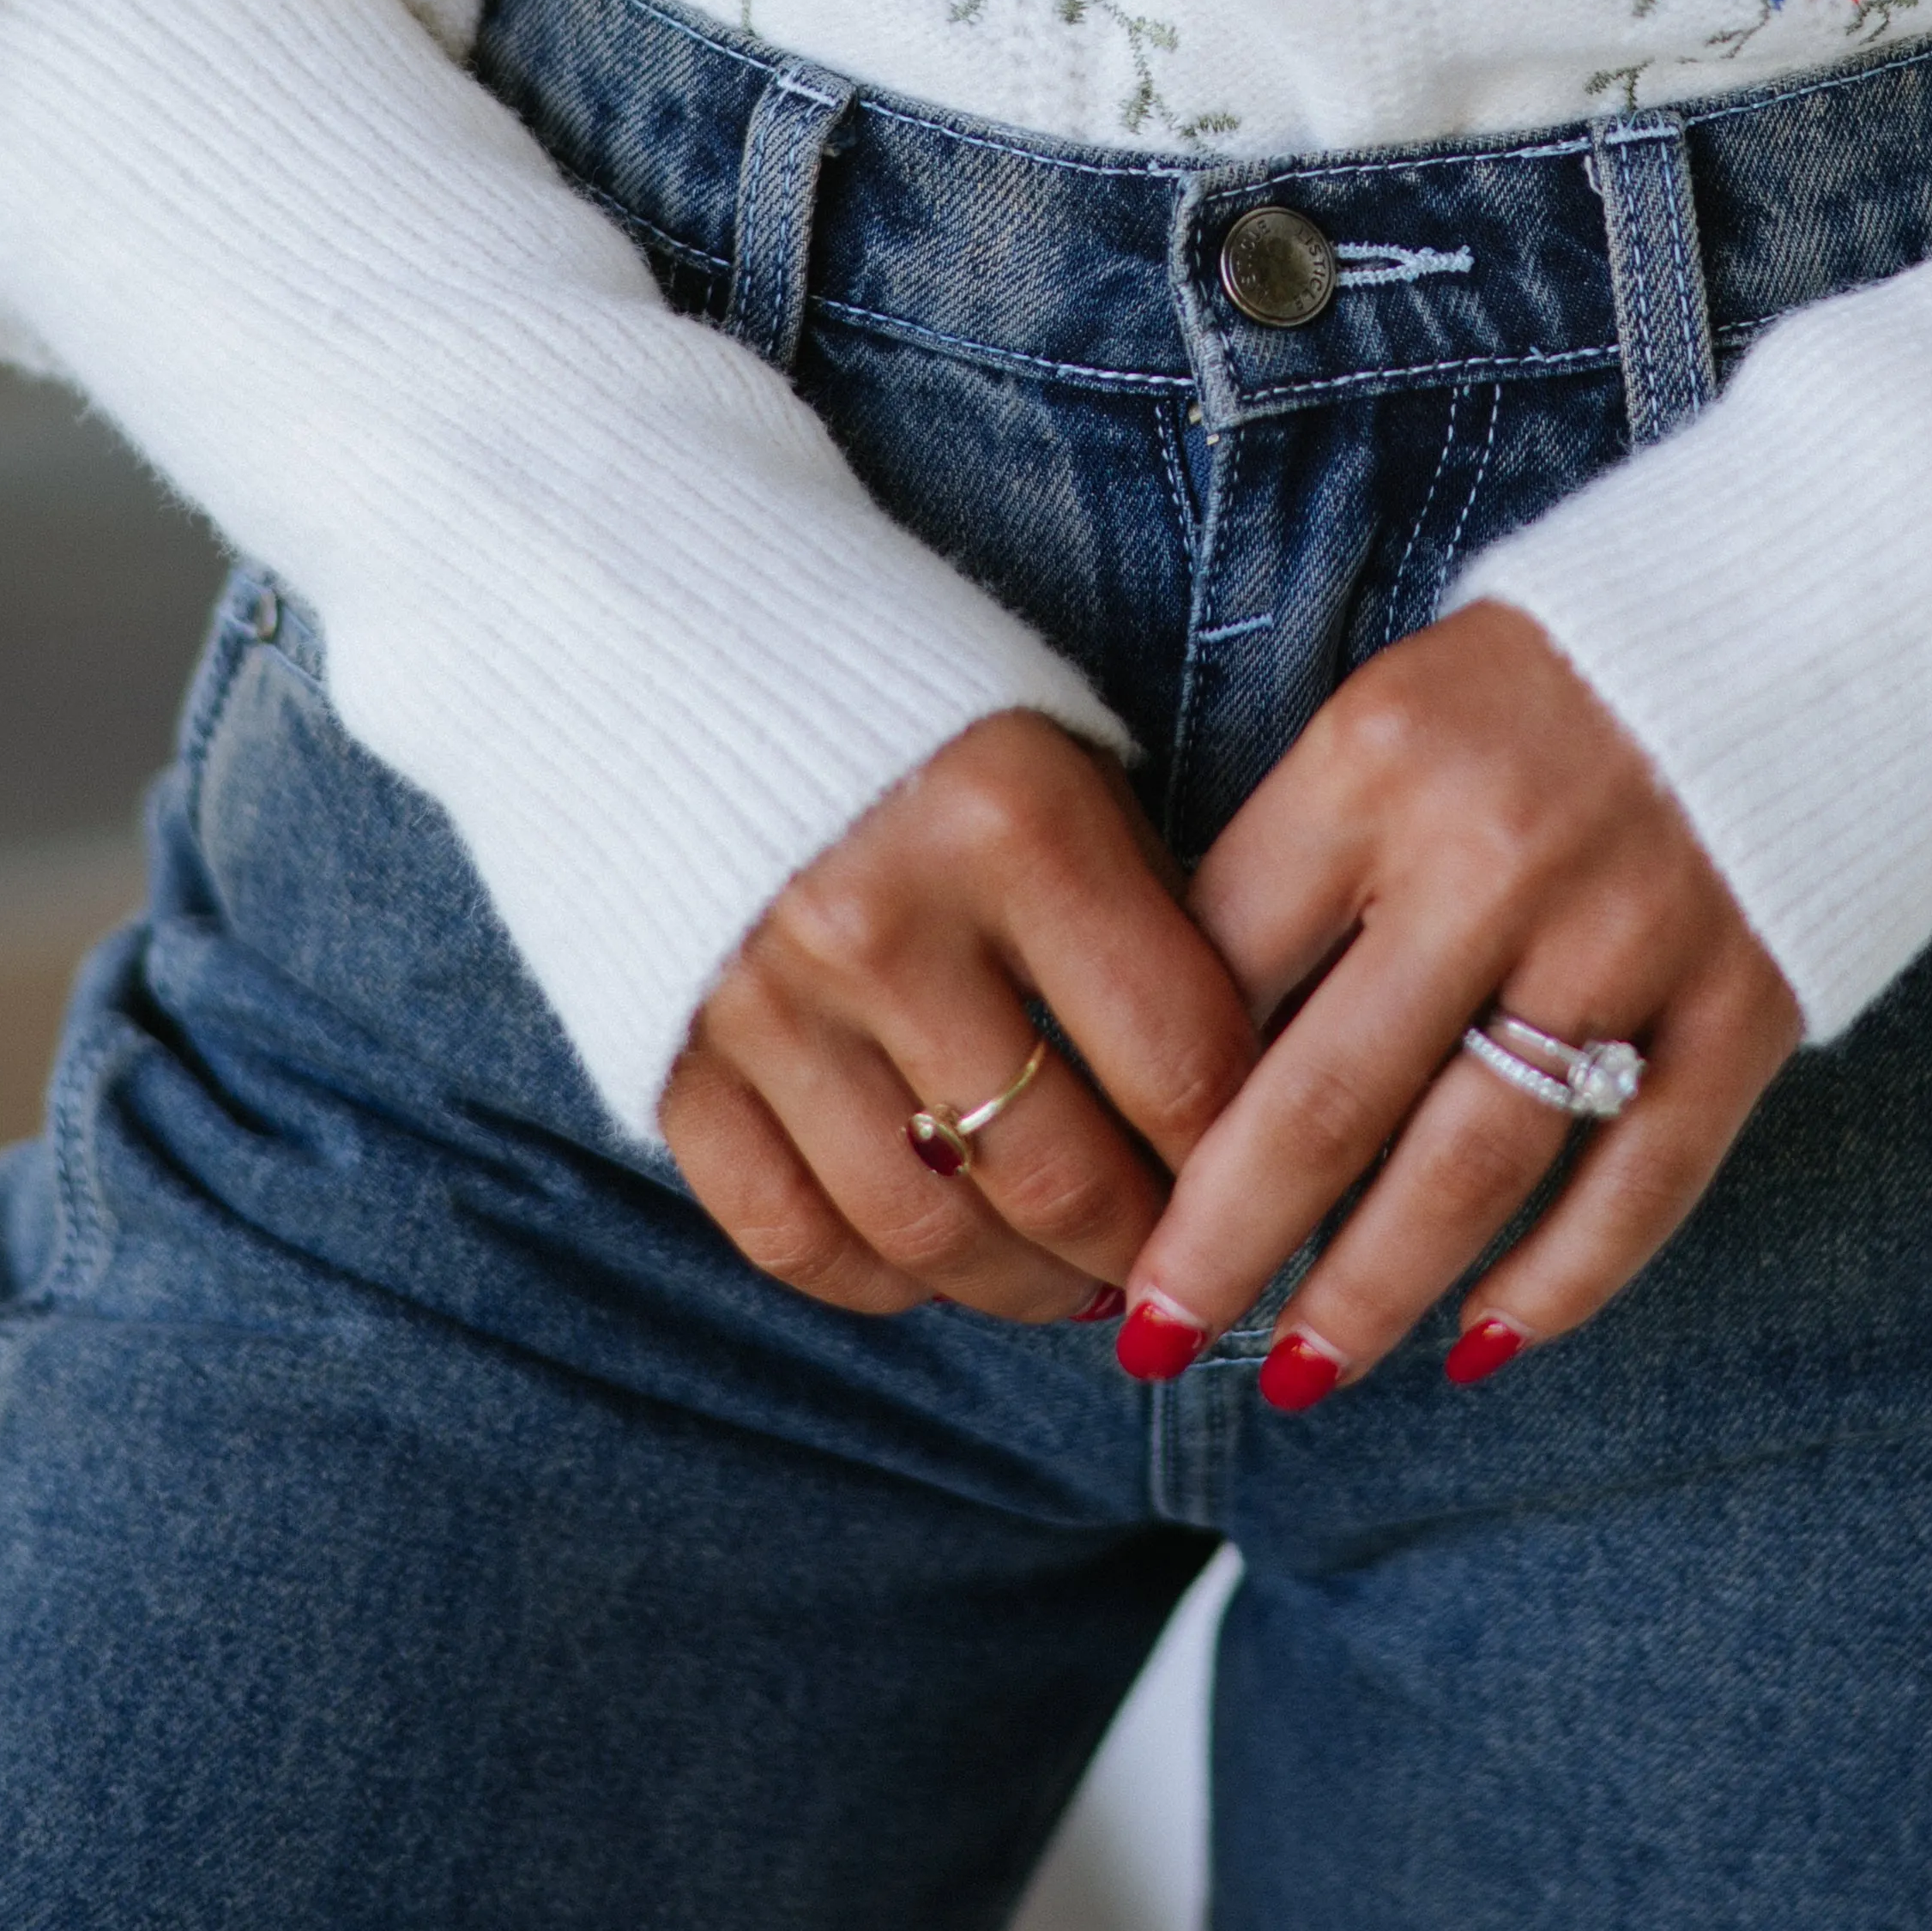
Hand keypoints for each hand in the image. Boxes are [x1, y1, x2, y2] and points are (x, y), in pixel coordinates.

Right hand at [659, 714, 1260, 1323]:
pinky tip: (939, 1260)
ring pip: (931, 1234)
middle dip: (1145, 1247)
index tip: (1266, 1178)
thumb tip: (1237, 1095)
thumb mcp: (1059, 756)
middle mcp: (881, 919)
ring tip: (1078, 1279)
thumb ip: (1141, 911)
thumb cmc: (912, 707)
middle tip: (1179, 1257)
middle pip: (1059, 1174)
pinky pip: (793, 1238)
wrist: (666, 643)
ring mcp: (762, 1001)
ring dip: (1028, 1287)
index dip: (1247, 1153)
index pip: (1180, 1058)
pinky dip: (883, 1282)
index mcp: (1009, 820)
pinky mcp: (671, 1059)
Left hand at [1119, 603, 1800, 1397]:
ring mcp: (1630, 935)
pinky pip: (1639, 1181)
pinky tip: (1482, 1347)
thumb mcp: (1393, 713)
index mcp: (1380, 760)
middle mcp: (1495, 854)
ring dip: (1371, 1293)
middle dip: (1222, 1244)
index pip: (1225, 963)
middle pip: (1325, 1097)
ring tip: (1294, 1373)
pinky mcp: (1744, 1001)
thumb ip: (1306, 861)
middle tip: (1150, 1340)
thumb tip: (1200, 1061)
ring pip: (1472, 1167)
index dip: (1154, 1099)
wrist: (1809, 602)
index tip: (1105, 1188)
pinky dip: (1559, 1283)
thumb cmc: (1552, 676)